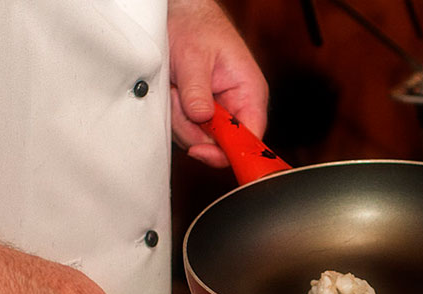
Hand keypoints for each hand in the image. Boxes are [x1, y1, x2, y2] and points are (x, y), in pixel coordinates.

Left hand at [168, 0, 268, 168]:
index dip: (229, 151)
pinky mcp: (201, 114)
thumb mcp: (194, 57)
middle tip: (177, 97)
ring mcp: (218, 113)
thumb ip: (197, 90)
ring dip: (179, 117)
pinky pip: (186, 129)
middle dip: (191, 126)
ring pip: (198, 138)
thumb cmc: (197, 27)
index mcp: (249, 94)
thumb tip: (200, 118)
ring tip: (175, 87)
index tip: (202, 150)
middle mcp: (237, 107)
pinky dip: (173, 114)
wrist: (181, 13)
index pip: (249, 138)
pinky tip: (173, 92)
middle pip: (218, 144)